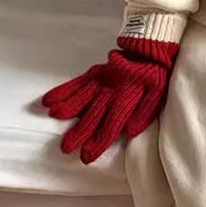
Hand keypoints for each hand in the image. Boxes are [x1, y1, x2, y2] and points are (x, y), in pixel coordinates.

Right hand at [41, 36, 179, 163]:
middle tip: (65, 148)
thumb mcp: (157, 95)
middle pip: (94, 113)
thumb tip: (128, 131)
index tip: (86, 156)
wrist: (149, 50)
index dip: (100, 140)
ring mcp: (101, 81)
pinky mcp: (95, 73)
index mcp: (129, 98)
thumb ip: (144, 113)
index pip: (113, 123)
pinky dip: (62, 91)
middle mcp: (112, 90)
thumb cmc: (154, 77)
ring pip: (83, 96)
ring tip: (54, 117)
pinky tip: (48, 100)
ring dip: (68, 107)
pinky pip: (77, 83)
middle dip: (80, 131)